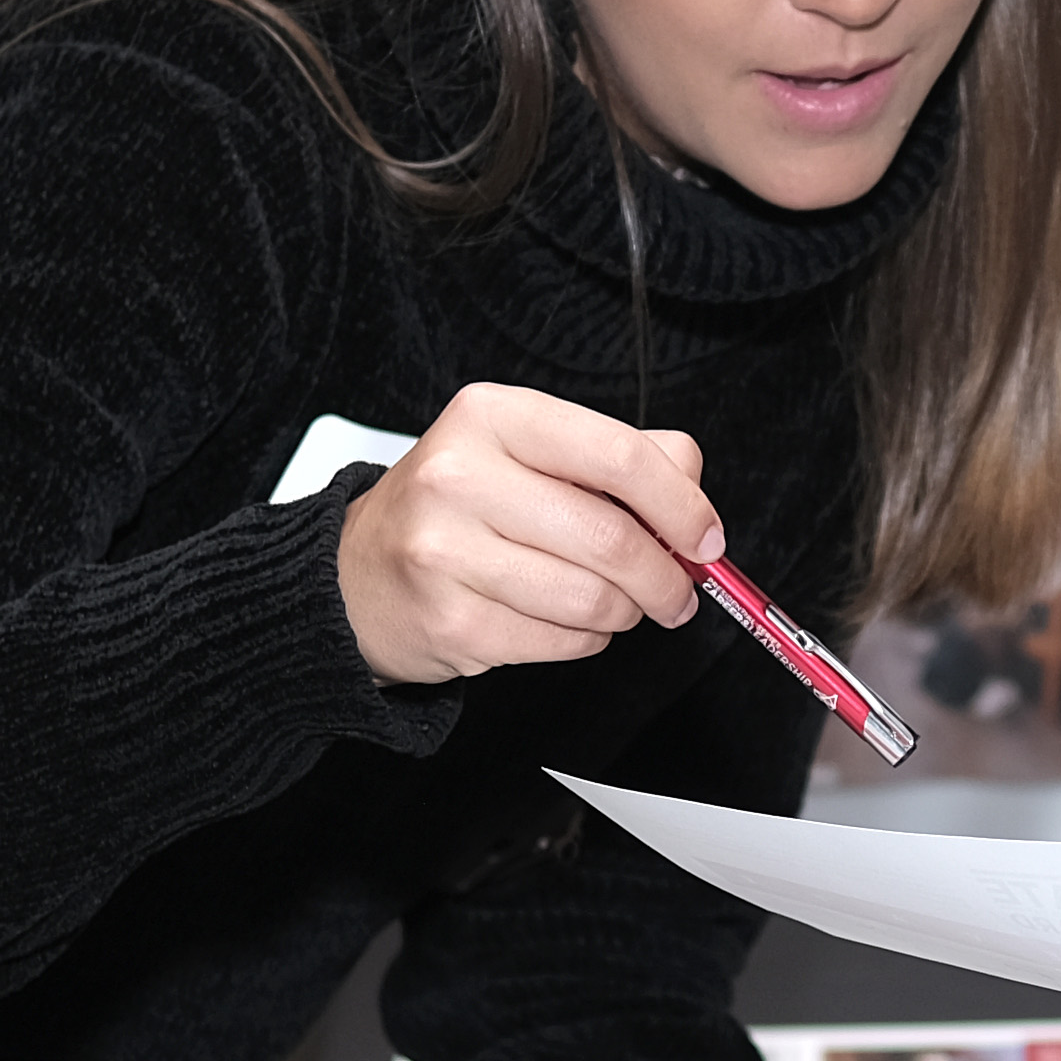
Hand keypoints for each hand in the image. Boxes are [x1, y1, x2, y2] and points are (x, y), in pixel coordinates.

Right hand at [336, 382, 713, 686]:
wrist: (355, 574)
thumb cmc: (456, 509)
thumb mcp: (527, 452)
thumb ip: (617, 456)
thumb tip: (690, 483)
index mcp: (492, 417)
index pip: (619, 455)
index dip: (681, 504)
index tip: (705, 537)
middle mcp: (460, 476)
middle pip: (612, 538)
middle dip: (665, 576)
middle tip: (676, 592)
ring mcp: (446, 552)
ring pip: (592, 600)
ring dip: (623, 613)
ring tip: (612, 604)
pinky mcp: (449, 622)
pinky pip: (561, 644)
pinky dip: (583, 641)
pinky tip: (561, 621)